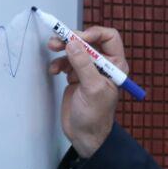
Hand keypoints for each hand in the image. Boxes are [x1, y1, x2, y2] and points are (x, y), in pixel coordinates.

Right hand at [47, 26, 129, 157]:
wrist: (84, 135)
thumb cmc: (95, 115)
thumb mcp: (92, 88)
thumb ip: (83, 64)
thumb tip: (72, 43)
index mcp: (115, 65)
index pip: (109, 37)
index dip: (94, 33)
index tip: (79, 38)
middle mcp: (103, 64)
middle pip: (88, 40)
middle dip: (72, 38)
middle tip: (57, 40)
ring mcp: (88, 69)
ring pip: (74, 49)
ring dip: (62, 48)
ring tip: (52, 48)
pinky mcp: (75, 76)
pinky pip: (66, 61)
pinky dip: (58, 62)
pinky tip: (54, 70)